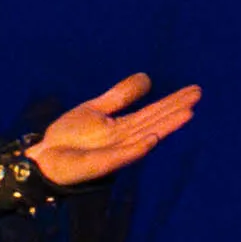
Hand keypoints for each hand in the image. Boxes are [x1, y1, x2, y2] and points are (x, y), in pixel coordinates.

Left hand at [29, 74, 198, 190]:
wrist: (43, 157)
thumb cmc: (69, 137)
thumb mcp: (94, 109)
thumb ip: (119, 97)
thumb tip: (147, 77)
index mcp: (123, 126)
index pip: (152, 111)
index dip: (172, 101)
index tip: (194, 89)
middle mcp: (124, 139)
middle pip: (154, 122)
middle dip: (175, 110)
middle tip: (197, 96)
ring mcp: (114, 152)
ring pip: (144, 138)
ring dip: (165, 127)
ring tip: (187, 114)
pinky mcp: (100, 164)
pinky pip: (121, 156)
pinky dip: (138, 149)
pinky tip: (153, 139)